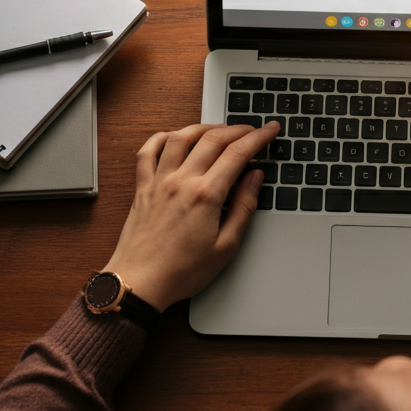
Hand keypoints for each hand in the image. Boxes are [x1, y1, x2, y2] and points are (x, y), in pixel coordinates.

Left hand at [101, 122, 278, 311]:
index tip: (270, 130)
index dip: (258, 137)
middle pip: (213, 139)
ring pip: (181, 137)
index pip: (238, 153)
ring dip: (204, 127)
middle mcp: (181, 181)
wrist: (140, 283)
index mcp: (206, 195)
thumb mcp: (226, 246)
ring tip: (220, 129)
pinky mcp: (142, 188)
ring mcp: (159, 181)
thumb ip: (243, 207)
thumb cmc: (181, 272)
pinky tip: (175, 137)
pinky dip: (162, 137)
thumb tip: (255, 178)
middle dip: (238, 129)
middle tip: (252, 129)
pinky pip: (148, 151)